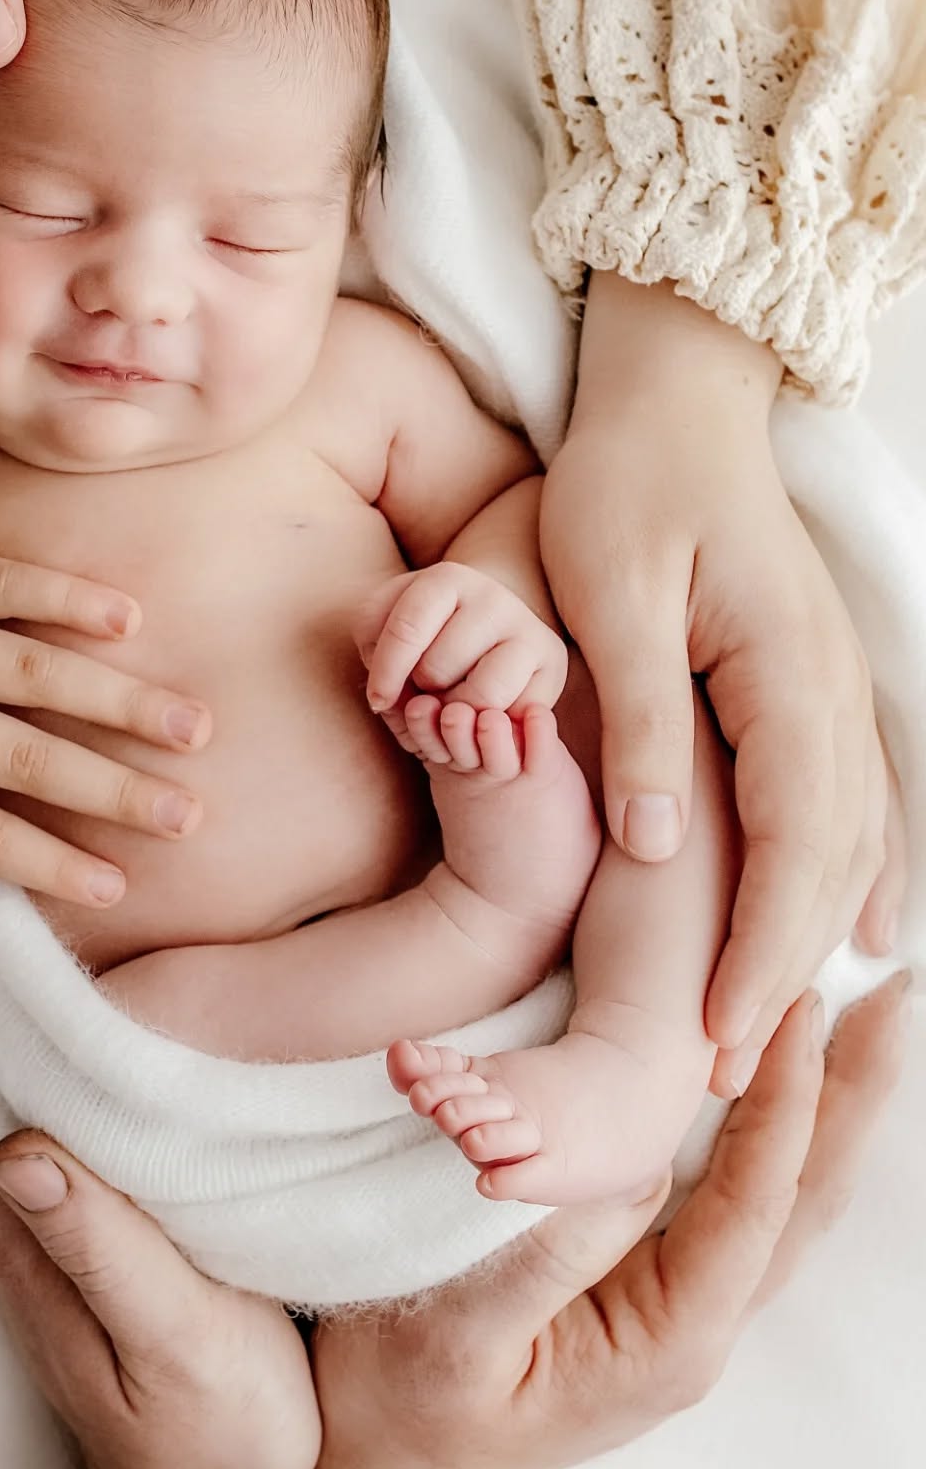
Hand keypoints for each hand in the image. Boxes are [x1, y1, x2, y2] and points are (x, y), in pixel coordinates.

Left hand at [0, 531, 210, 955]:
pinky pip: (1, 582)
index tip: (120, 887)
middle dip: (115, 790)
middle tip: (190, 814)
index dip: (49, 864)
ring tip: (193, 724)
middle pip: (21, 758)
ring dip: (118, 698)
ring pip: (29, 670)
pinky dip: (66, 597)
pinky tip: (129, 620)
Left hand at [0, 969, 319, 1468]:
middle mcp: (24, 1210)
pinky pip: (54, 1106)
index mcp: (29, 1225)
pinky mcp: (96, 1224)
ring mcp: (54, 1217)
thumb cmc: (208, 1431)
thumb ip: (99, 1245)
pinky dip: (48, 1041)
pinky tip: (72, 1003)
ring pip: (8, 1079)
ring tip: (3, 905)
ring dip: (0, 996)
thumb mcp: (170, 1339)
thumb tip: (16, 1147)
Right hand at [308, 976, 909, 1468]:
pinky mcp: (645, 1289)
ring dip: (823, 1110)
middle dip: (848, 1099)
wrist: (379, 1468)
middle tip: (890, 1001)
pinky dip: (768, 1133)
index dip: (784, 1105)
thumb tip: (630, 1171)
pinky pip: (734, 1201)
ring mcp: (675, 1310)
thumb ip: (550, 1256)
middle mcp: (691, 1326)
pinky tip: (776, 1089)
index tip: (802, 1011)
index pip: (750, 1204)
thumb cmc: (407, 1408)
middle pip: (799, 1199)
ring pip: (778, 1198)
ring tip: (858, 1026)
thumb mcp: (465, 1331)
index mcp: (663, 1342)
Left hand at [356, 563, 568, 749]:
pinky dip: (490, 723)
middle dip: (422, 691)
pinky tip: (479, 710)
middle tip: (426, 689)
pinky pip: (515, 714)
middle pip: (439, 668)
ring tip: (450, 700)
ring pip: (484, 695)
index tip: (377, 699)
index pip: (407, 628)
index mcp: (447, 578)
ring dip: (456, 711)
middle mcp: (494, 597)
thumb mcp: (385, 625)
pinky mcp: (553, 661)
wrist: (484, 630)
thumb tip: (387, 694)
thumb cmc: (424, 632)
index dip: (385, 673)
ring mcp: (528, 628)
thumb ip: (373, 646)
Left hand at [545, 276, 900, 1091]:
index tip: (716, 1033)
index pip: (788, 840)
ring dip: (814, 933)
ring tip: (772, 1026)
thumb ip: (640, 720)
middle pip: (829, 858)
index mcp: (783, 672)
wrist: (674, 400)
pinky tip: (856, 925)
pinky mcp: (810, 679)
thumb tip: (655, 849)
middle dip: (783, 965)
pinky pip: (852, 797)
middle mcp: (829, 690)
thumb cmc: (626, 485)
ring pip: (850, 838)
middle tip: (729, 1068)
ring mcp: (832, 684)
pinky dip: (849, 872)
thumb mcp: (612, 592)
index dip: (757, 946)